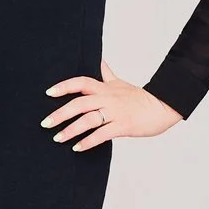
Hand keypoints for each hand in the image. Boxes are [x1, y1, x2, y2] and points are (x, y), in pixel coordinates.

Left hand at [42, 60, 180, 150]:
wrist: (163, 106)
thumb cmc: (140, 97)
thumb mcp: (120, 83)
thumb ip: (106, 74)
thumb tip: (99, 61)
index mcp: (105, 88)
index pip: (81, 82)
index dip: (64, 86)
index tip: (48, 93)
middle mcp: (108, 99)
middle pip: (79, 103)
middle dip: (60, 113)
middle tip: (45, 123)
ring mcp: (115, 113)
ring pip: (88, 119)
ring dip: (71, 130)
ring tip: (57, 138)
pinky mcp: (123, 126)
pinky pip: (102, 134)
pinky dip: (88, 141)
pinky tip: (77, 147)